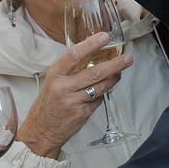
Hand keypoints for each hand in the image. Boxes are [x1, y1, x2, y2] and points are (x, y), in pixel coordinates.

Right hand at [19, 32, 132, 157]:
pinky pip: (98, 100)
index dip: (91, 44)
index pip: (74, 54)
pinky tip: (102, 91)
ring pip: (100, 87)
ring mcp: (74, 101)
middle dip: (114, 64)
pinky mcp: (82, 113)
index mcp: (55, 74)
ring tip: (121, 71)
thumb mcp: (52, 81)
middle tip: (127, 58)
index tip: (104, 37)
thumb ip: (69, 70)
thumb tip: (92, 54)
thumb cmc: (48, 103)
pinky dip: (102, 94)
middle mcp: (63, 87)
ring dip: (114, 78)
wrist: (41, 130)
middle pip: (94, 72)